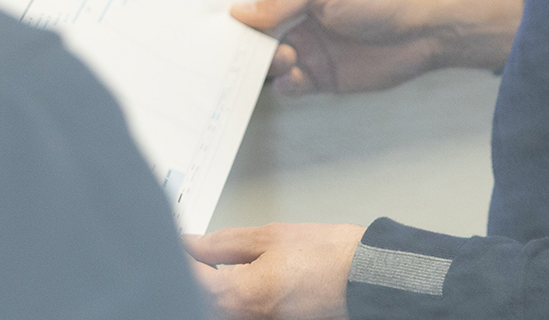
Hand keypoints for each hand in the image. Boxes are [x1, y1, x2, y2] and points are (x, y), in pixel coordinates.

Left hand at [185, 222, 363, 319]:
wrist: (371, 278)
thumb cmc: (331, 257)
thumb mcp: (269, 236)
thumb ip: (221, 242)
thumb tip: (190, 243)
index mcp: (240, 296)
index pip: (188, 279)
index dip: (178, 257)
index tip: (177, 241)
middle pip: (201, 299)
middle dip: (192, 274)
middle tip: (194, 250)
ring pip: (219, 307)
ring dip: (212, 286)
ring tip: (217, 261)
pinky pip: (239, 311)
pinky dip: (232, 295)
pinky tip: (237, 277)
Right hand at [233, 0, 523, 93]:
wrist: (423, 30)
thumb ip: (280, 1)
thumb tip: (239, 13)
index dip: (232, 4)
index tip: (209, 15)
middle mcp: (297, 17)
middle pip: (255, 31)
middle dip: (240, 39)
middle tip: (227, 46)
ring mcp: (309, 47)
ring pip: (268, 60)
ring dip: (266, 61)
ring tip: (285, 56)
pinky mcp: (322, 77)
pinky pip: (291, 85)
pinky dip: (286, 84)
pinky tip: (296, 75)